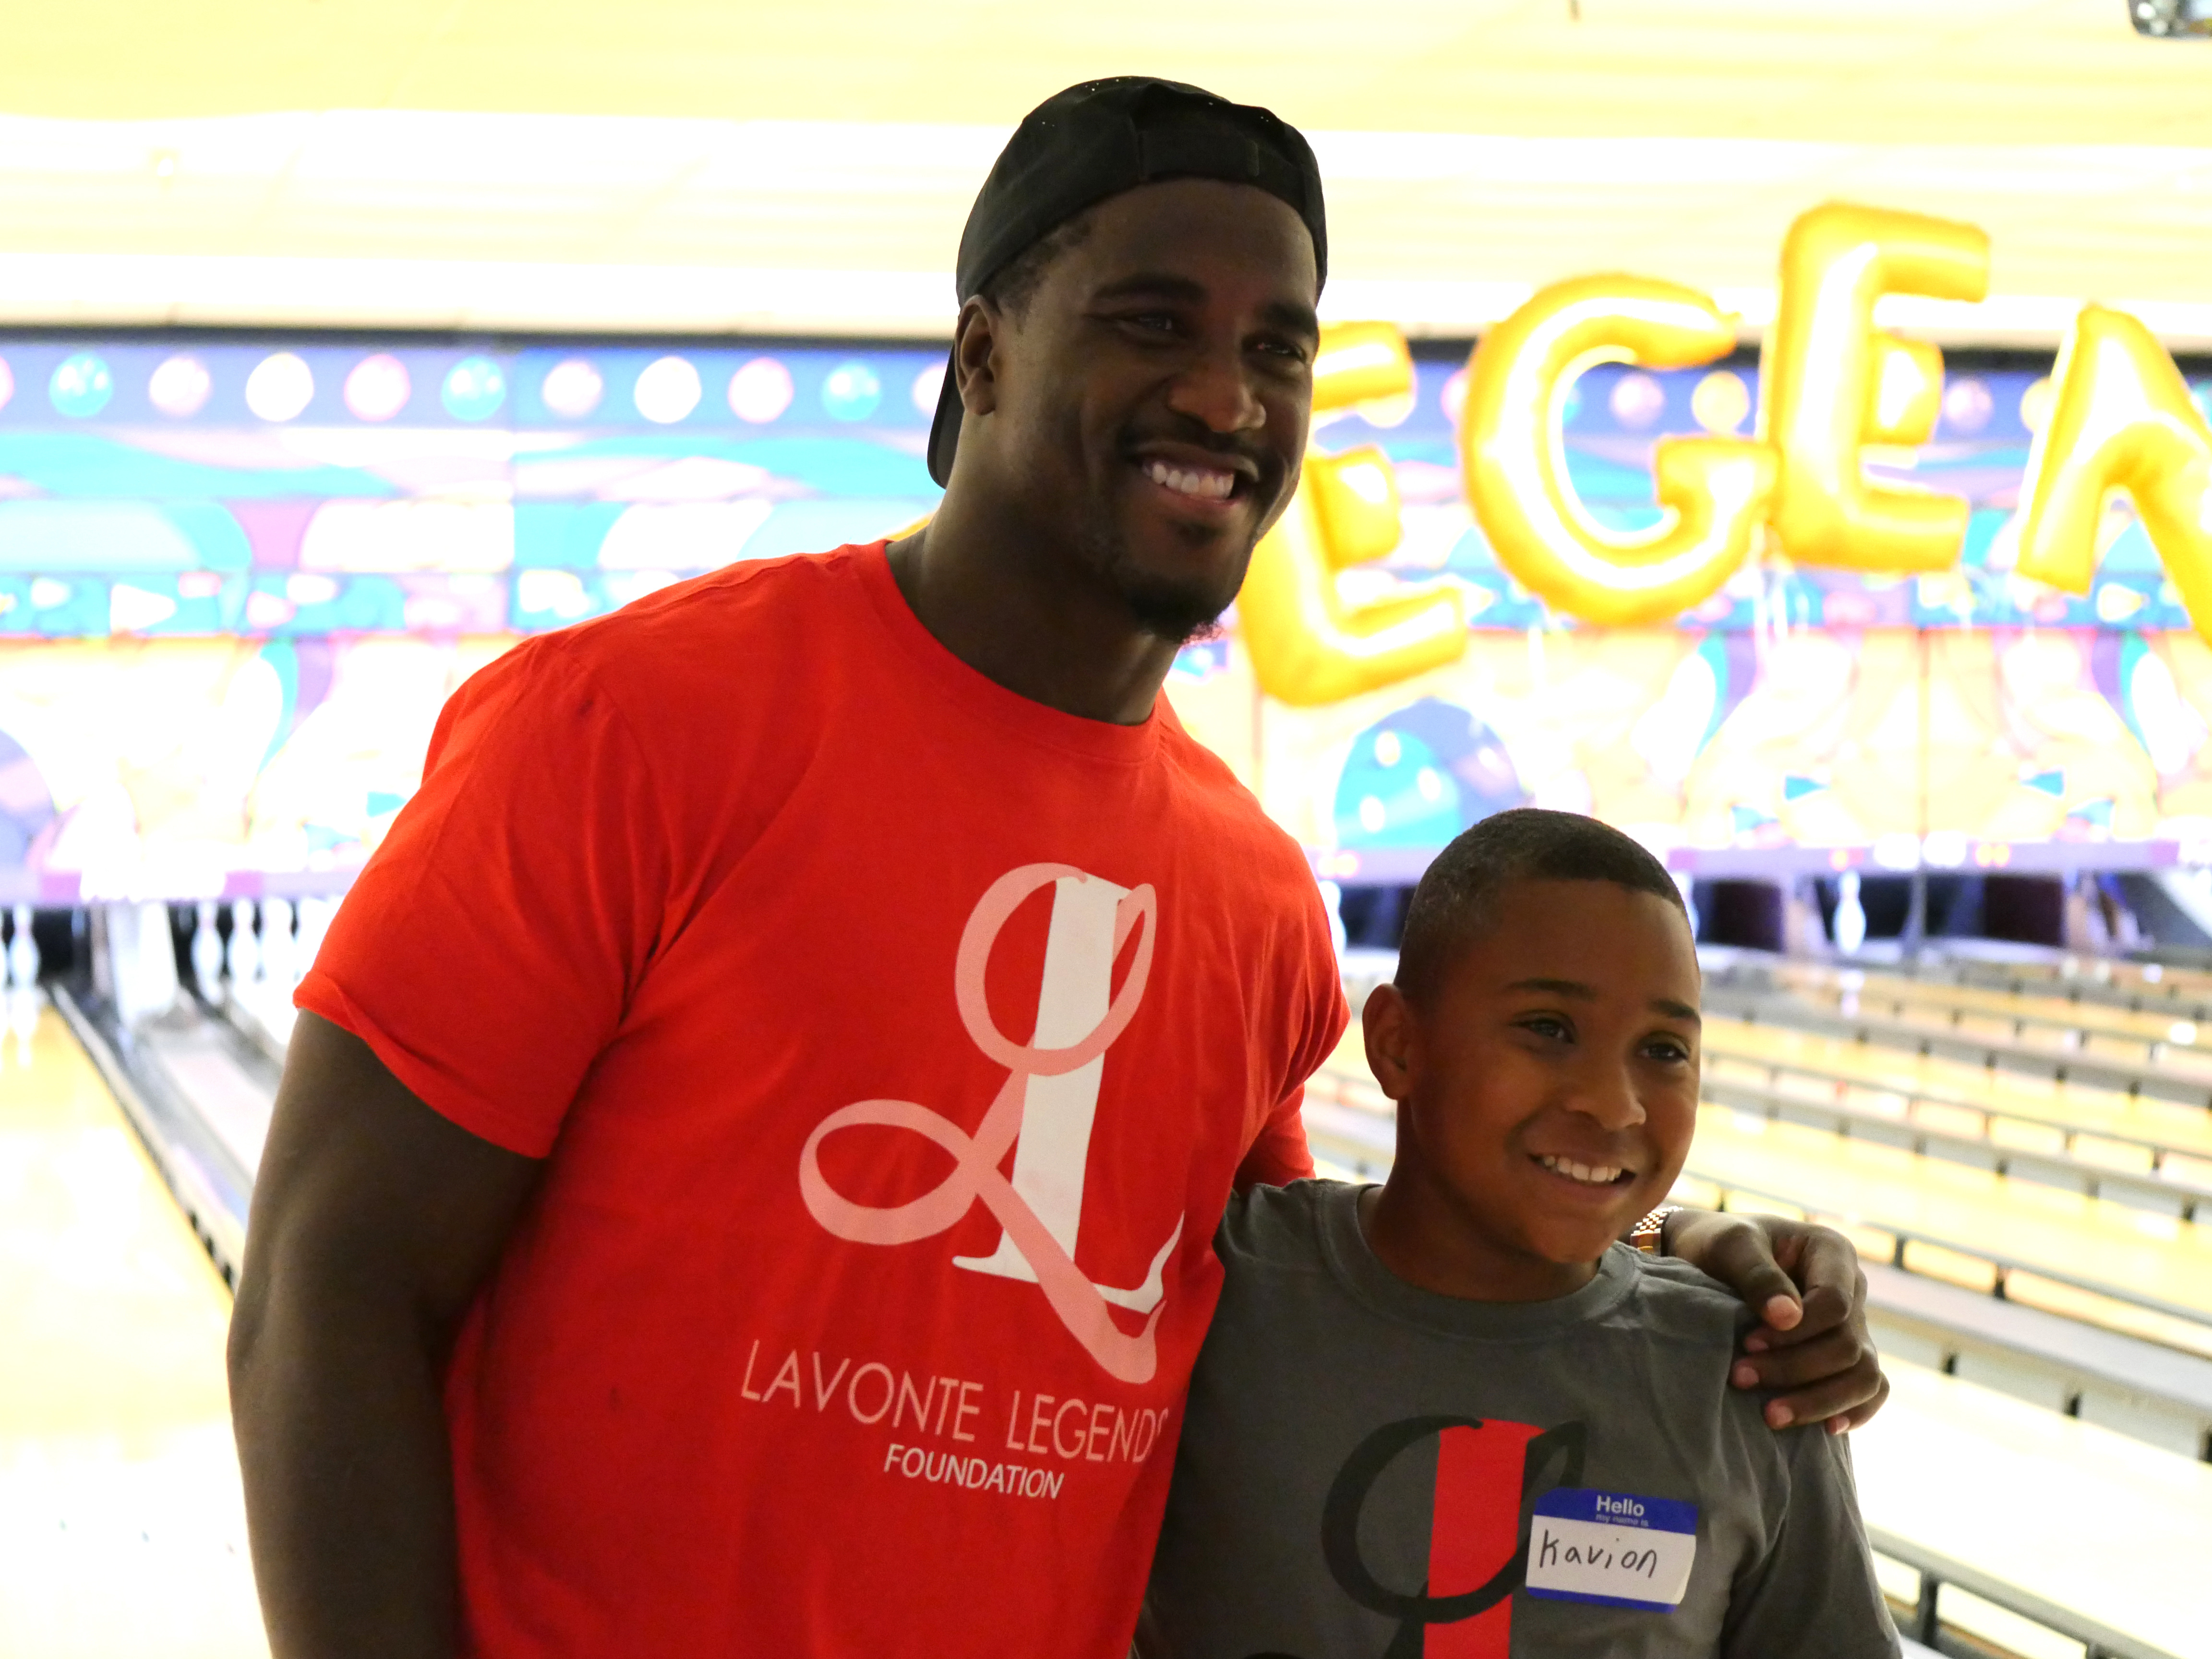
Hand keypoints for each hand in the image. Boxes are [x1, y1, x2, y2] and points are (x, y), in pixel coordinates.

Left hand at [1662, 1210, 1888, 1433]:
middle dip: (1795, 1369)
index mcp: (1832, 1252)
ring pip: (1864, 1374)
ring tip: (1771, 1416)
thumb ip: (1757, 1275)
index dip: (1798, 1331)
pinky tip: (1825, 1430)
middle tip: (1739, 1378)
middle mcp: (1852, 1289)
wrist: (1704, 1257)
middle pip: (1847, 1345)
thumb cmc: (1717, 1244)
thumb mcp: (1730, 1246)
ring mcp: (1854, 1324)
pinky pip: (1870, 1388)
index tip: (1748, 1342)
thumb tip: (1788, 1317)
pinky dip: (1855, 1410)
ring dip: (1820, 1401)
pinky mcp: (1845, 1355)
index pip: (1835, 1303)